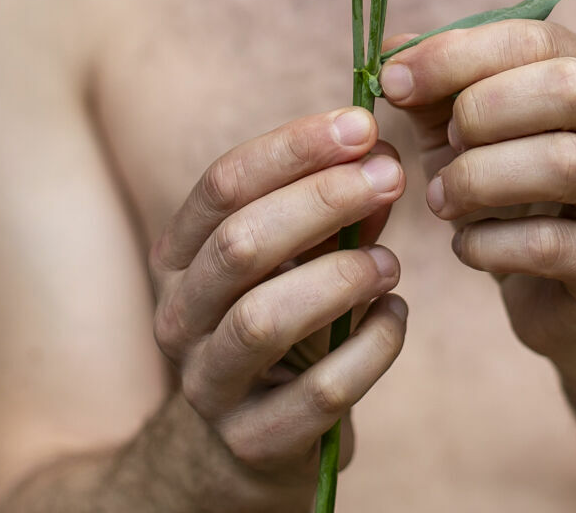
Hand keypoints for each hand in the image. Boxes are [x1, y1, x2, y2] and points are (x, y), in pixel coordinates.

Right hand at [148, 108, 408, 496]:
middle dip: (322, 200)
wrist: (243, 449)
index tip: (361, 125)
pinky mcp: (255, 443)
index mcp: (181, 258)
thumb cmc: (281, 327)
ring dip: (340, 278)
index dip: (293, 148)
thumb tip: (381, 159)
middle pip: (239, 244)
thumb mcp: (299, 262)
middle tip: (391, 178)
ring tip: (390, 265)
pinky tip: (395, 318)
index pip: (222, 185)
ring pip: (264, 320)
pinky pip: (320, 394)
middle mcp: (180, 317)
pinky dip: (371, 348)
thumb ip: (335, 215)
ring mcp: (211, 385)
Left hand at [378, 20, 575, 360]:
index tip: (395, 83)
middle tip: (444, 142)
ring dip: (481, 178)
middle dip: (485, 109)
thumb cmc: (504, 194)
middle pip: (568, 86)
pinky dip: (489, 244)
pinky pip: (550, 243)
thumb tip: (393, 49)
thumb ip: (431, 89)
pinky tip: (466, 247)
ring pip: (566, 163)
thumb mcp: (459, 133)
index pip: (533, 38)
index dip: (456, 55)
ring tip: (439, 200)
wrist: (555, 293)